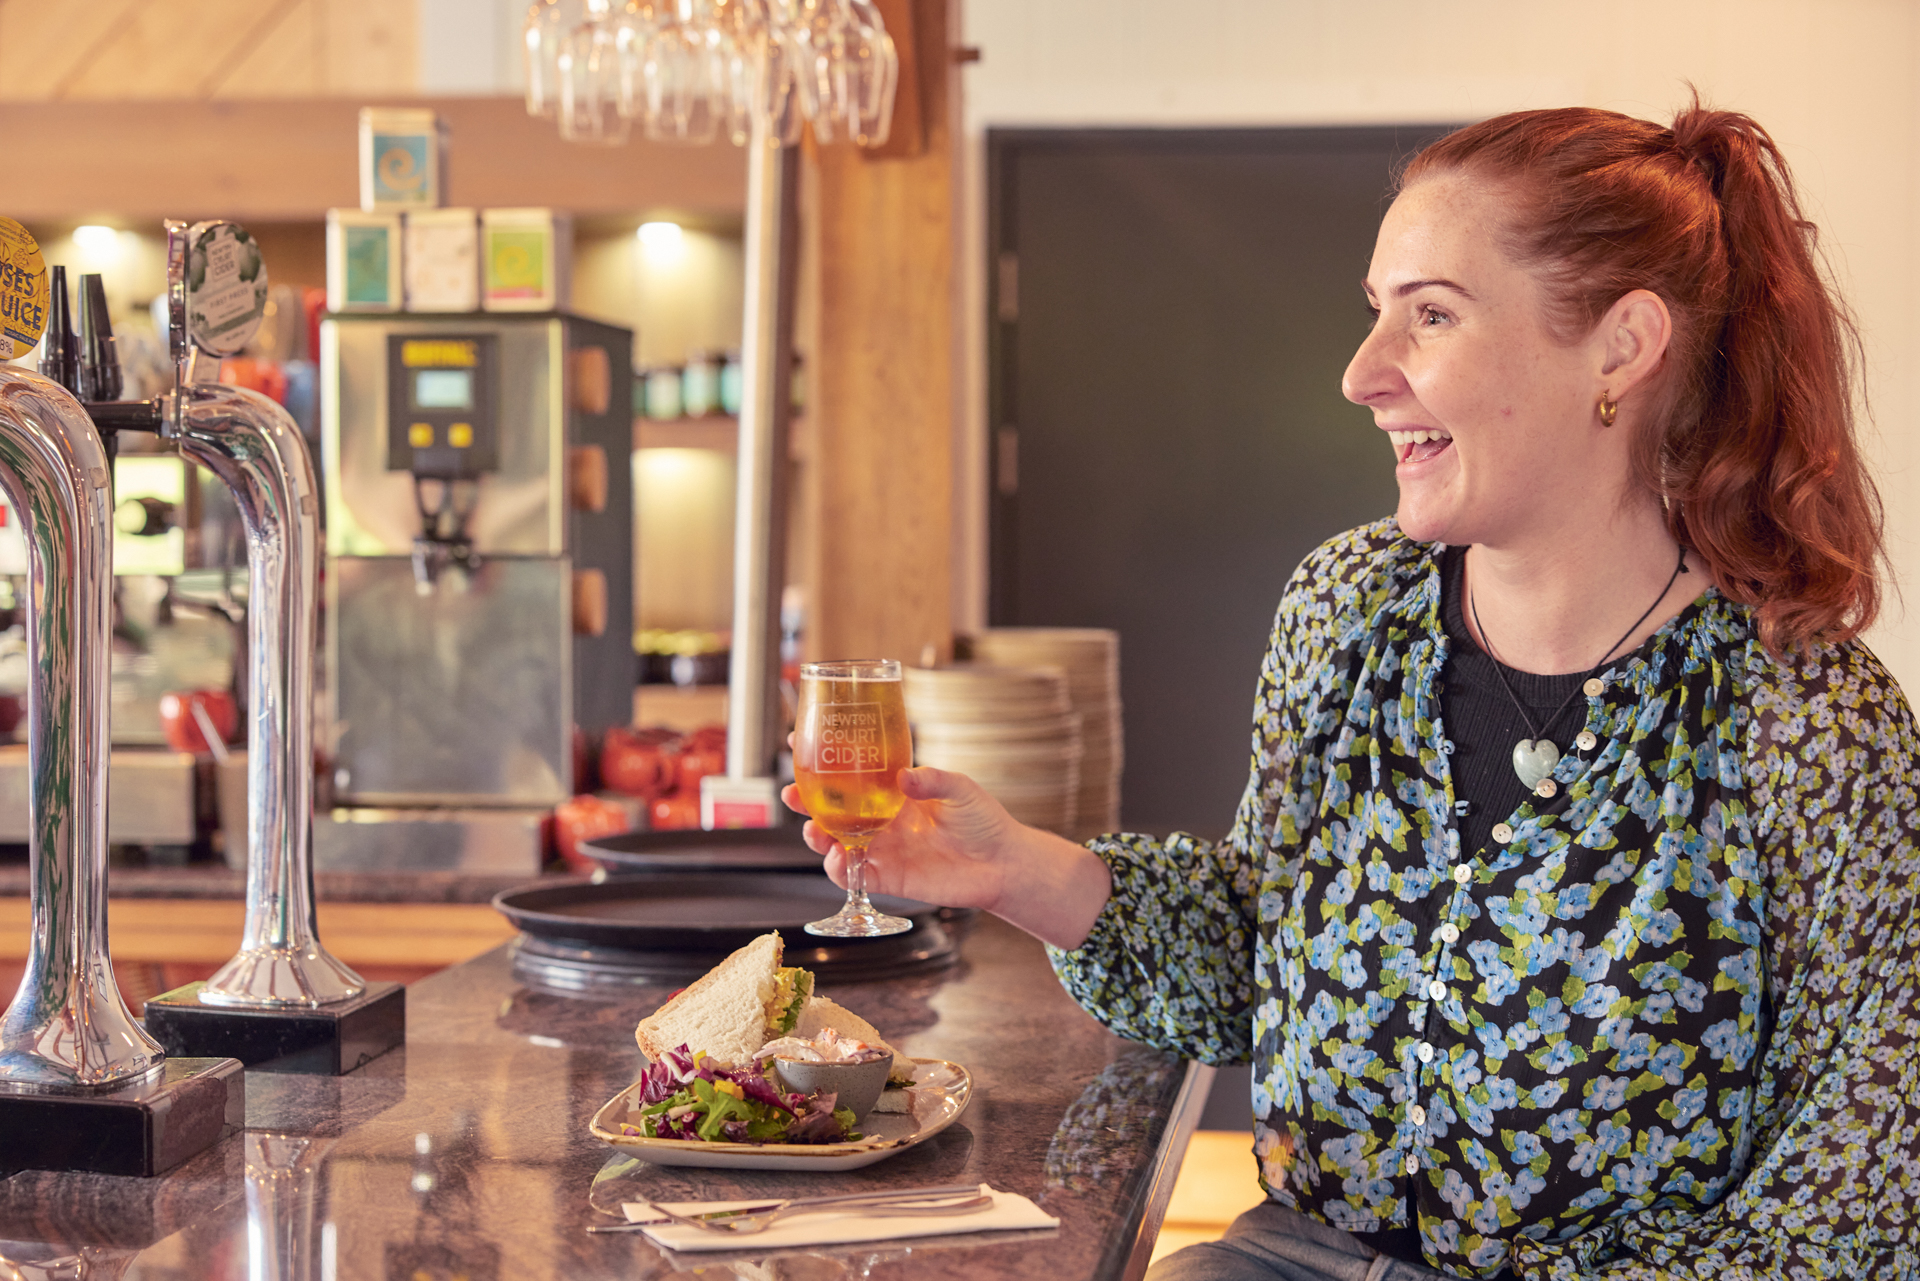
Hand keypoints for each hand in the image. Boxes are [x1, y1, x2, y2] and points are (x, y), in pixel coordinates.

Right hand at [782, 766, 1015, 910]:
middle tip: (791, 793)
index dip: (825, 761)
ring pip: (836, 842)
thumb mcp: (959, 788)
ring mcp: (884, 848)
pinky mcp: (889, 877)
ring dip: (817, 836)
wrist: (1002, 864)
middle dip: (806, 802)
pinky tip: (837, 858)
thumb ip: (932, 780)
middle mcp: (882, 819)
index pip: (852, 774)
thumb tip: (904, 776)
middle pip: (833, 810)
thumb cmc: (983, 821)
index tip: (799, 744)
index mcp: (894, 792)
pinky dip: (840, 868)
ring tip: (813, 829)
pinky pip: (855, 874)